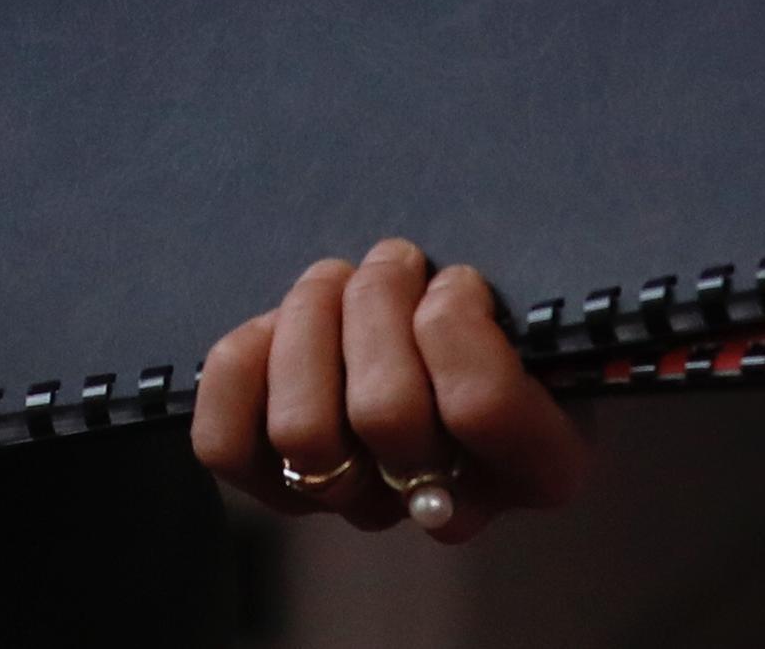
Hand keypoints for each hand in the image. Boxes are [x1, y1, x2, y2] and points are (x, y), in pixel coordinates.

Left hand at [189, 238, 586, 543]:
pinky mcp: (278, 486)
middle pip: (385, 412)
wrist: (432, 340)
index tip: (457, 281)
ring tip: (335, 281)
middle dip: (378, 303)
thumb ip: (517, 308)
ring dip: (312, 322)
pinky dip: (242, 366)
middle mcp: (443, 505)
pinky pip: (228, 445)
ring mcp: (357, 503)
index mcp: (536, 466)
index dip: (455, 322)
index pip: (482, 408)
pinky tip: (276, 327)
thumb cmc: (489, 317)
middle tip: (392, 260)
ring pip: (304, 429)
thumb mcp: (531, 310)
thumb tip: (462, 290)